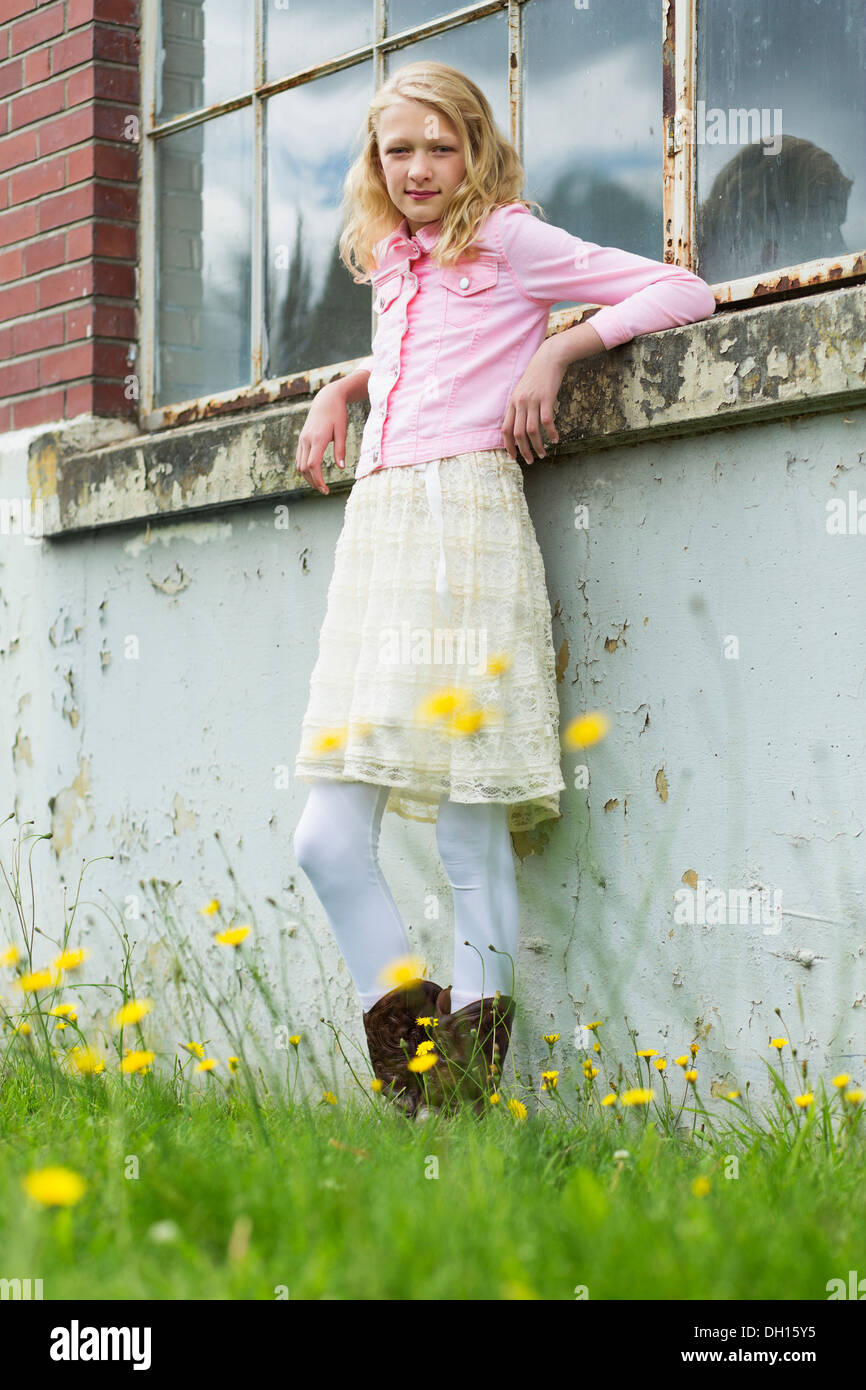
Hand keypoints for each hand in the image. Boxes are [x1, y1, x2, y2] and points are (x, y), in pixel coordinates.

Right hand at [294, 382, 348, 494]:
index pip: (313, 465)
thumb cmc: (337, 414)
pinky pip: (299, 458)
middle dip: (313, 482)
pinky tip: (313, 474)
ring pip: (299, 465)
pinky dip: (305, 469)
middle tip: (324, 490)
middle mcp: (306, 440)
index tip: (326, 490)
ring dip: (308, 477)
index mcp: (318, 439)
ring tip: (319, 485)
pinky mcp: (301, 439)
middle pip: (304, 468)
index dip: (318, 480)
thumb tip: (341, 467)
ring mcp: (302, 440)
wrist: (326, 399)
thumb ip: (341, 450)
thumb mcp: (342, 431)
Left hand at [501, 339, 565, 464]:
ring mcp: (533, 400)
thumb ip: (519, 406)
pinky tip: (555, 440)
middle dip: (523, 450)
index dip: (508, 445)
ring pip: (532, 430)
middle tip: (530, 461)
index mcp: (512, 402)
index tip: (514, 457)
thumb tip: (519, 426)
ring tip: (543, 454)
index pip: (505, 429)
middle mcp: (520, 403)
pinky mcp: (546, 398)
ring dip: (537, 446)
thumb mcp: (522, 390)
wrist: (549, 358)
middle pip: (518, 433)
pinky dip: (551, 433)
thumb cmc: (537, 375)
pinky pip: (547, 422)